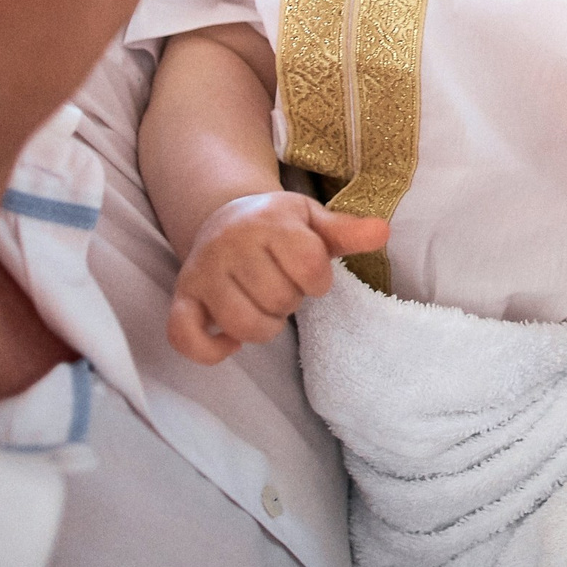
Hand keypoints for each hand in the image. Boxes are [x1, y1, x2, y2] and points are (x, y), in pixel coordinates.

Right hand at [168, 191, 390, 364]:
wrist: (223, 216)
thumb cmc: (278, 225)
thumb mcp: (314, 220)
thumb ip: (347, 231)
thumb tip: (383, 232)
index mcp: (270, 222)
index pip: (311, 269)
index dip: (318, 281)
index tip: (308, 272)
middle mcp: (231, 244)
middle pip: (278, 299)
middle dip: (289, 302)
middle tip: (282, 287)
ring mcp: (203, 271)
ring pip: (242, 324)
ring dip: (263, 327)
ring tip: (264, 307)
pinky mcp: (183, 296)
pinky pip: (186, 337)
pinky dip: (211, 350)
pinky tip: (230, 342)